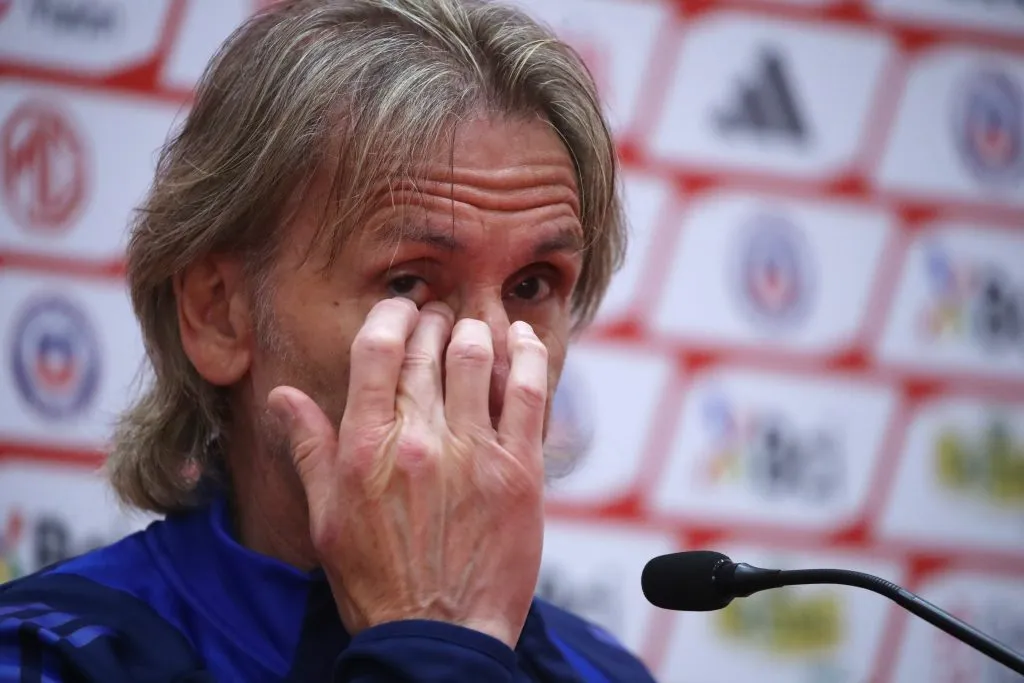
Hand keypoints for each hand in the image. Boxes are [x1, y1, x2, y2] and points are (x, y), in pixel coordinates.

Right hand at [267, 298, 547, 647]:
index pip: (377, 350)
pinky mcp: (518, 469)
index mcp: (366, 447)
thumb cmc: (377, 580)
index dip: (392, 316)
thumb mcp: (327, 516)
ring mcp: (473, 452)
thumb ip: (308, 448)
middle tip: (438, 316)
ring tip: (472, 324)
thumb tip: (283, 396)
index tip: (402, 308)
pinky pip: (527, 391)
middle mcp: (419, 440)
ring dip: (474, 329)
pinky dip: (526, 353)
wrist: (438, 636)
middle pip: (428, 349)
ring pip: (477, 357)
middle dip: (433, 320)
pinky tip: (520, 336)